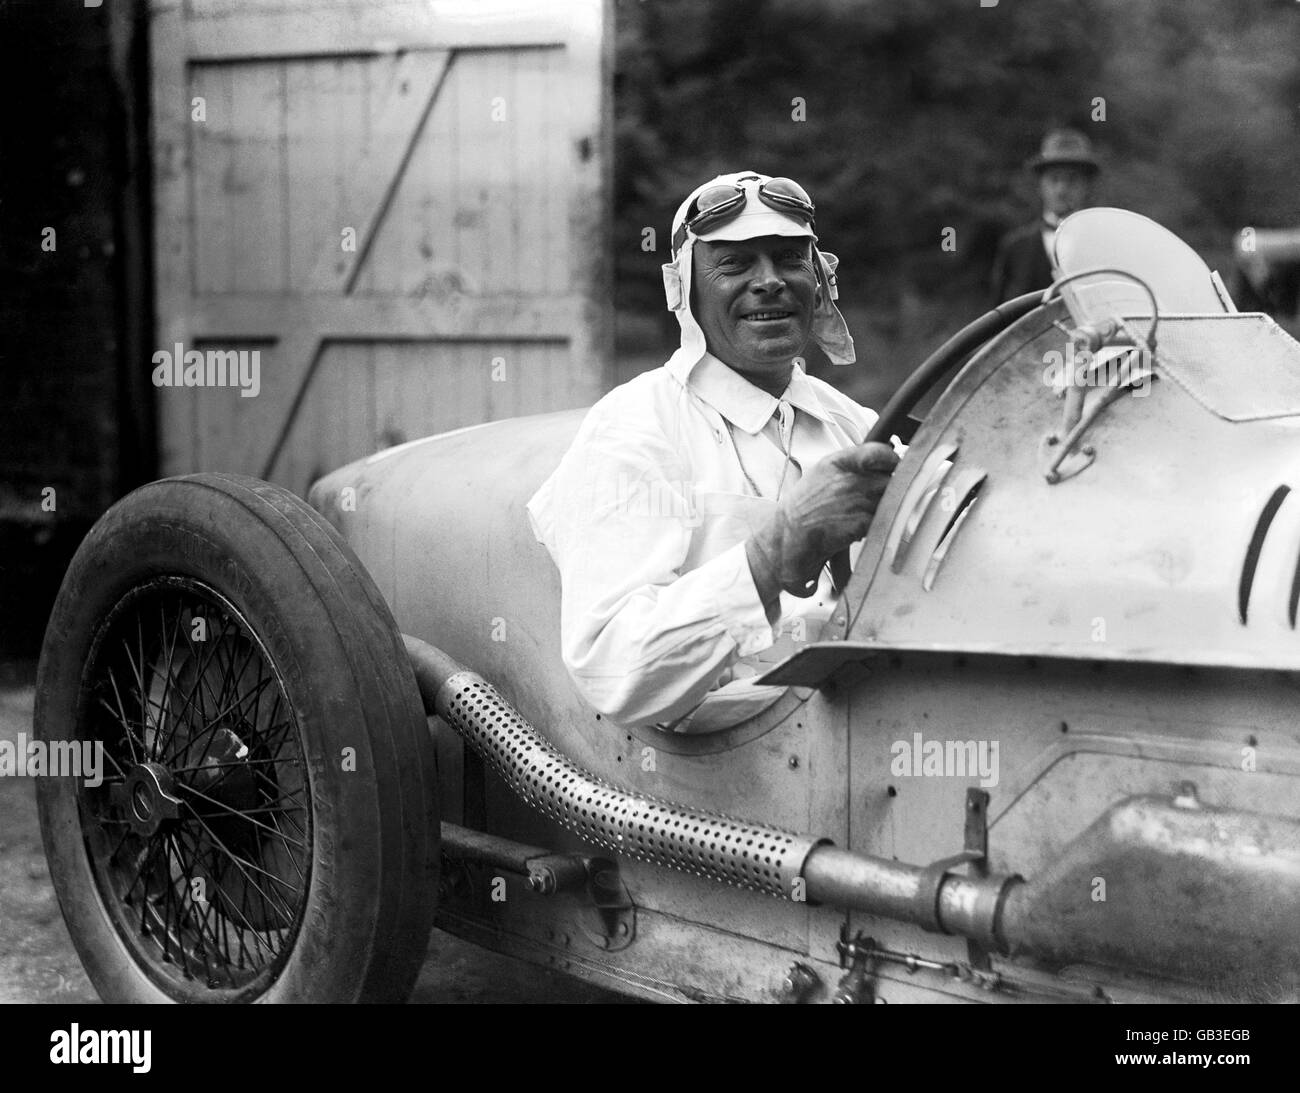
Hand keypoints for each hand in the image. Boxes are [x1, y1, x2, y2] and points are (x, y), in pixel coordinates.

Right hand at [747, 442, 898, 602]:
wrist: (788, 536)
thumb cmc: (804, 507)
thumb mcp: (822, 474)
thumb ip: (851, 466)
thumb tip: (883, 463)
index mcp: (837, 463)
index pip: (878, 452)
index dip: (890, 460)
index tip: (892, 466)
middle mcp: (848, 479)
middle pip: (889, 479)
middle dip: (887, 489)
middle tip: (874, 499)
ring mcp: (855, 501)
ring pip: (888, 501)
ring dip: (881, 509)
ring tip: (861, 515)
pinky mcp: (860, 522)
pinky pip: (882, 521)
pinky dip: (874, 526)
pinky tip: (856, 528)